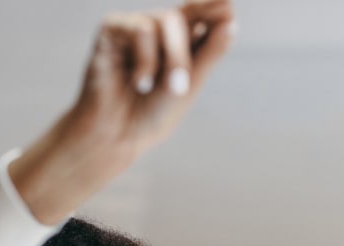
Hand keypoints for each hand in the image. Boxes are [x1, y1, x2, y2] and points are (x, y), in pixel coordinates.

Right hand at [10, 1, 235, 222]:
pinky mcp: (112, 28)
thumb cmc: (153, 113)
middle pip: (185, 16)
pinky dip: (146, 60)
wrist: (118, 134)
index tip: (227, 6)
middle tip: (182, 86)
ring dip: (172, 59)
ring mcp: (135, 25)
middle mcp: (158, 27)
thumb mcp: (190, 83)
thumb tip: (231, 19)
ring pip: (165, 20)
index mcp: (182, 39)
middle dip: (186, 53)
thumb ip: (210, 51)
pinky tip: (139, 83)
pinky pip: (140, 29)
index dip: (214, 6)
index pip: (204, 14)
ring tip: (165, 90)